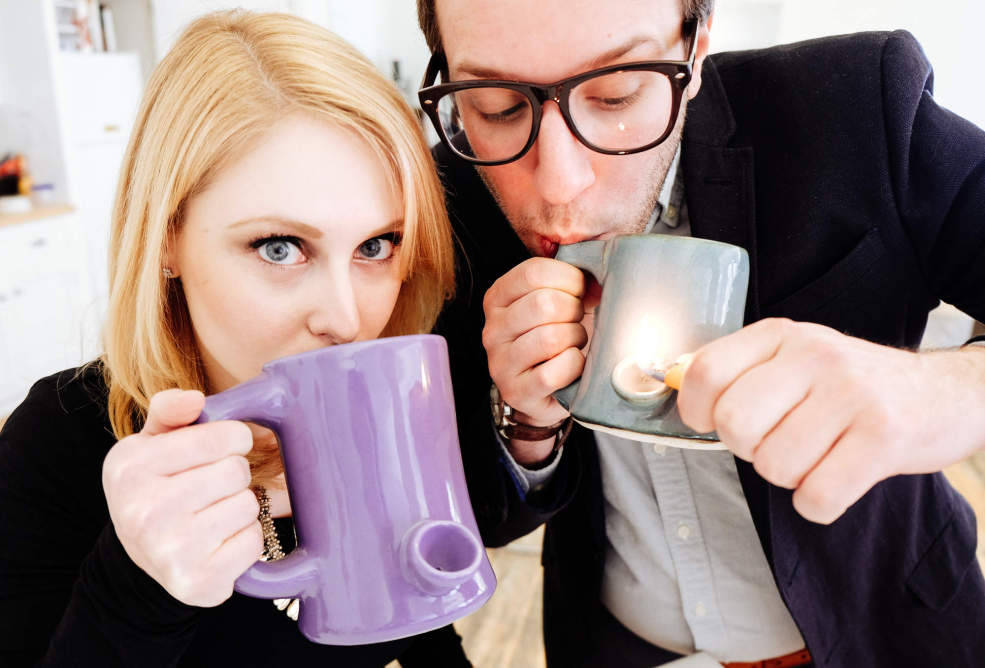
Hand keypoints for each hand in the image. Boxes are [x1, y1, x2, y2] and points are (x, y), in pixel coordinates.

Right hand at [102, 389, 262, 606]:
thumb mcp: (153, 442)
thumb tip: (195, 399)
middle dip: (234, 474)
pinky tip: (221, 541)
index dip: (234, 439)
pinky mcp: (197, 581)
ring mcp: (168, 550)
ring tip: (215, 513)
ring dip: (241, 507)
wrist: (146, 558)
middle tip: (214, 486)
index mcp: (130, 466)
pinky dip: (246, 539)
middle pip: (236, 471)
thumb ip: (170, 411)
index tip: (225, 448)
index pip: (223, 437)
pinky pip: (252, 542)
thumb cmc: (158, 486)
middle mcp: (142, 510)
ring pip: (247, 505)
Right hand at [482, 257, 589, 463]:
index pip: (534, 272)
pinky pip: (553, 373)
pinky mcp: (516, 392)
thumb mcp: (560, 299)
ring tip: (575, 343)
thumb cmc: (561, 337)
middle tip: (578, 321)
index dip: (570, 278)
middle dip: (574, 311)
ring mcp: (500, 363)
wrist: (553, 389)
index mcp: (498, 298)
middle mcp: (492, 329)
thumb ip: (575, 277)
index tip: (580, 291)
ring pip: (550, 338)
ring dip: (575, 339)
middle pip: (543, 303)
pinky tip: (574, 364)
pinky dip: (574, 366)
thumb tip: (605, 264)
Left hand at [676, 318, 984, 523]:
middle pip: (735, 425)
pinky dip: (819, 502)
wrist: (945, 394)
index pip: (704, 372)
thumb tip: (670, 384)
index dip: (695, 410)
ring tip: (818, 454)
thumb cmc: (851, 385)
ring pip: (774, 466)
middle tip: (776, 441)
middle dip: (747, 448)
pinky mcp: (884, 437)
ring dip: (789, 476)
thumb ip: (738, 369)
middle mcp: (815, 356)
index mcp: (781, 335)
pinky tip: (837, 478)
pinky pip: (816, 496)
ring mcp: (852, 395)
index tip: (711, 422)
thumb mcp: (794, 358)